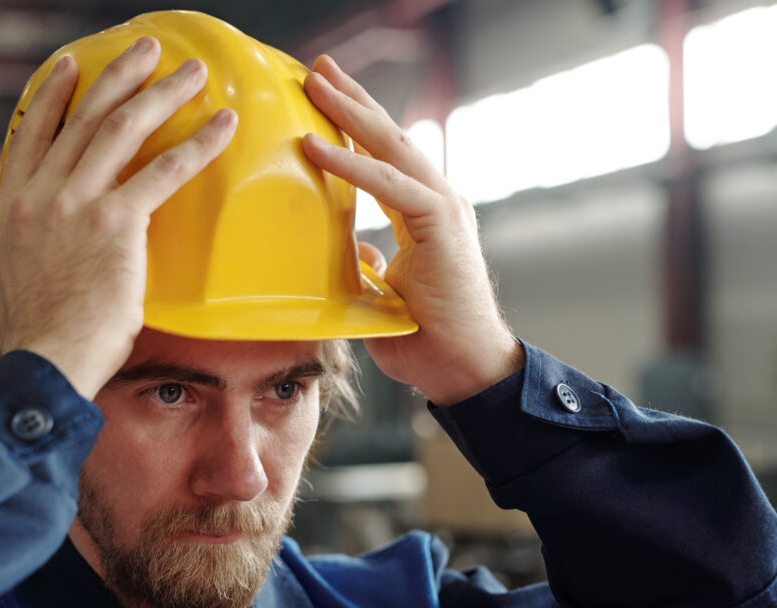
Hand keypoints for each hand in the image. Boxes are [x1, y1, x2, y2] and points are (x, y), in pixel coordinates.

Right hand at [0, 38, 237, 398]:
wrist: (47, 361)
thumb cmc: (27, 338)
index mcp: (12, 209)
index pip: (32, 137)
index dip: (53, 97)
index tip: (72, 67)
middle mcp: (42, 195)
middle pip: (84, 118)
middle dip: (119, 76)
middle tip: (147, 49)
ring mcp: (77, 204)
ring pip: (122, 129)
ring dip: (161, 93)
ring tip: (192, 71)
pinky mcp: (116, 223)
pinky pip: (164, 172)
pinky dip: (197, 145)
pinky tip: (223, 126)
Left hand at [301, 55, 522, 405]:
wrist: (462, 368)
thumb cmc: (426, 338)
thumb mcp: (381, 295)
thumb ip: (370, 266)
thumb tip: (353, 248)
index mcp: (424, 215)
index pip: (385, 159)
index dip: (355, 127)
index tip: (324, 100)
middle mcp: (437, 202)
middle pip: (391, 138)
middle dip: (353, 101)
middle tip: (318, 68)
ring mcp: (444, 209)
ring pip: (392, 148)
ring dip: (350, 115)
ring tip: (315, 86)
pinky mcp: (441, 225)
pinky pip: (389, 186)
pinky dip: (351, 165)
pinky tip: (318, 147)